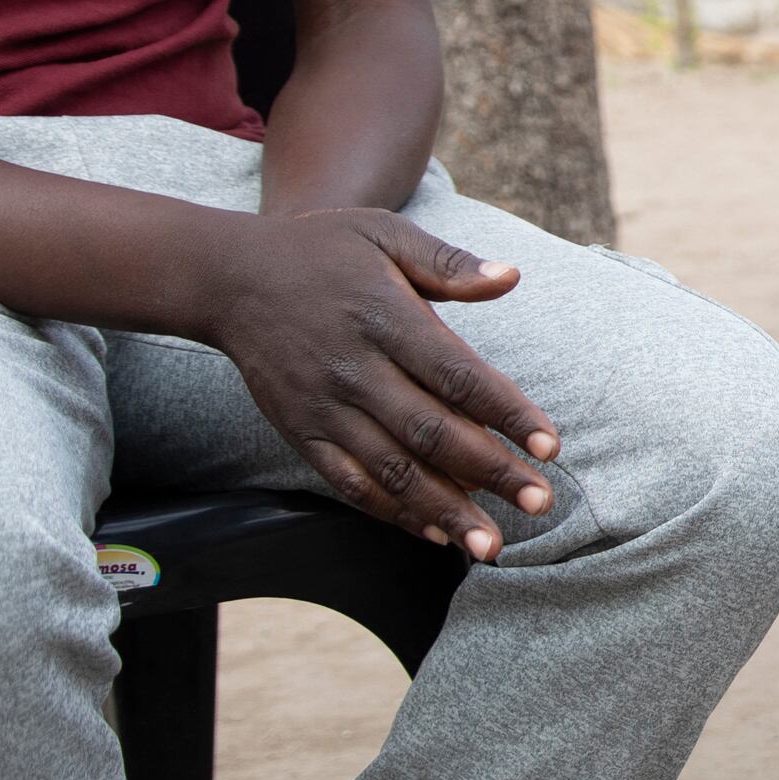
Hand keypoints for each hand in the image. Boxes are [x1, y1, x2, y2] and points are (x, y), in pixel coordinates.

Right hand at [194, 211, 563, 558]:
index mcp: (385, 318)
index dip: (507, 413)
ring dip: (446, 511)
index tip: (551, 446)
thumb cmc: (321, 250)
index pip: (458, 375)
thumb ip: (448, 263)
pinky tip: (435, 534)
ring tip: (491, 546)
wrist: (227, 278)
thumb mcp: (384, 233)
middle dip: (491, 473)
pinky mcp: (301, 433)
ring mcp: (325, 407)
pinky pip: (351, 483)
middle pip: (432, 431)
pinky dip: (393, 512)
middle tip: (541, 502)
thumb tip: (512, 276)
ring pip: (392, 470)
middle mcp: (355, 369)